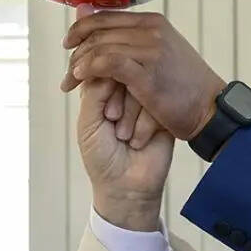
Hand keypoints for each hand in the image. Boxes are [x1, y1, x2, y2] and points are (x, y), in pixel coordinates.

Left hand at [62, 6, 225, 140]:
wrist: (210, 110)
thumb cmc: (182, 87)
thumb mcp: (158, 53)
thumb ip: (128, 38)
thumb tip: (89, 13)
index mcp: (152, 23)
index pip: (105, 17)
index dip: (80, 29)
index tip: (68, 45)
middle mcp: (152, 31)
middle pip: (98, 33)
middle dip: (76, 53)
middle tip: (68, 75)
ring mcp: (151, 50)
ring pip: (100, 48)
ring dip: (79, 66)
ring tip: (70, 82)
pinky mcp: (148, 73)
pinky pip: (108, 63)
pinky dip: (90, 70)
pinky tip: (82, 79)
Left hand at [77, 76, 172, 231]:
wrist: (125, 187)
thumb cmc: (101, 158)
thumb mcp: (88, 123)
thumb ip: (95, 91)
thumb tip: (113, 62)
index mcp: (100, 93)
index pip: (103, 68)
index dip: (104, 87)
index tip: (103, 113)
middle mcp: (123, 94)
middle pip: (124, 74)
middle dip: (117, 101)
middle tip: (112, 122)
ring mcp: (144, 102)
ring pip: (141, 86)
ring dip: (130, 115)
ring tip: (124, 137)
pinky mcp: (163, 113)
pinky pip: (158, 102)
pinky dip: (145, 124)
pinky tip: (139, 142)